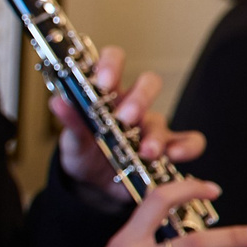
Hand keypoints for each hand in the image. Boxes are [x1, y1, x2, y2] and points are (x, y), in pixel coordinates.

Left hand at [52, 45, 205, 206]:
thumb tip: (57, 102)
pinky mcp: (165, 149)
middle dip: (139, 99)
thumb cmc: (84, 152)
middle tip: (125, 118)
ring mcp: (151, 126)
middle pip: (148, 83)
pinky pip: (188, 141)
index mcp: (107, 93)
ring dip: (155, 135)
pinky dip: (186, 147)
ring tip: (145, 152)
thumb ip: (70, 121)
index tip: (103, 82)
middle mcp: (133, 105)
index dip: (111, 65)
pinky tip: (173, 156)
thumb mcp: (72, 139)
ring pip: (163, 117)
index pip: (114, 61)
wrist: (92, 185)